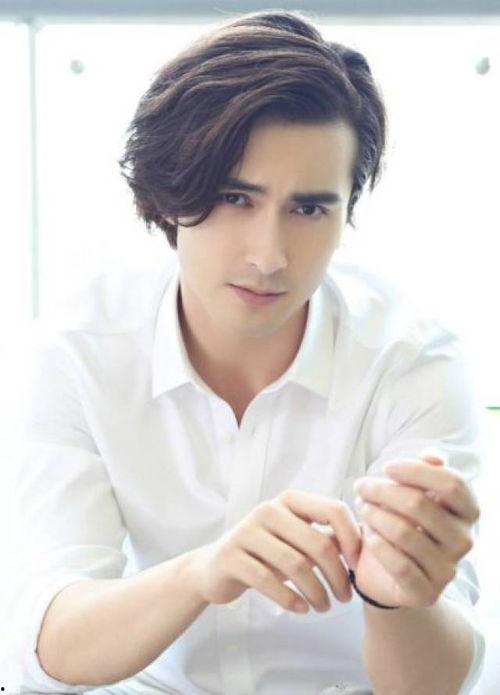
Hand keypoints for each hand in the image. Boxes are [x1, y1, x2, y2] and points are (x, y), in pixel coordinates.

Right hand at [191, 489, 361, 613]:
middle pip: (317, 543)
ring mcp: (247, 532)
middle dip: (337, 575)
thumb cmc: (266, 553)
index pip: (333, 509)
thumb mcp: (297, 540)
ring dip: (316, 592)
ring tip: (324, 608)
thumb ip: (327, 537)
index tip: (358, 566)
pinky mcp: (232, 557)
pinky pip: (268, 581)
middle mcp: (268, 510)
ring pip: (295, 564)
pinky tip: (302, 609)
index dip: (352, 538)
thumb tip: (369, 540)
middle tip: (345, 598)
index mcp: (289, 500)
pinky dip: (290, 599)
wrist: (216, 567)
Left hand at [351, 450, 479, 608]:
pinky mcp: (426, 592)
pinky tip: (367, 535)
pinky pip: (398, 564)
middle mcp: (463, 541)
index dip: (416, 470)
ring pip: (404, 533)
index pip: (451, 483)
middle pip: (420, 505)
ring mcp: (447, 569)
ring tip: (362, 508)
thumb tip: (433, 455)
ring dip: (374, 515)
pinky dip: (377, 544)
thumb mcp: (414, 495)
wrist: (391, 576)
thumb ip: (425, 473)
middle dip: (383, 491)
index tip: (386, 467)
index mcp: (467, 513)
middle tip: (361, 487)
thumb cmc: (403, 523)